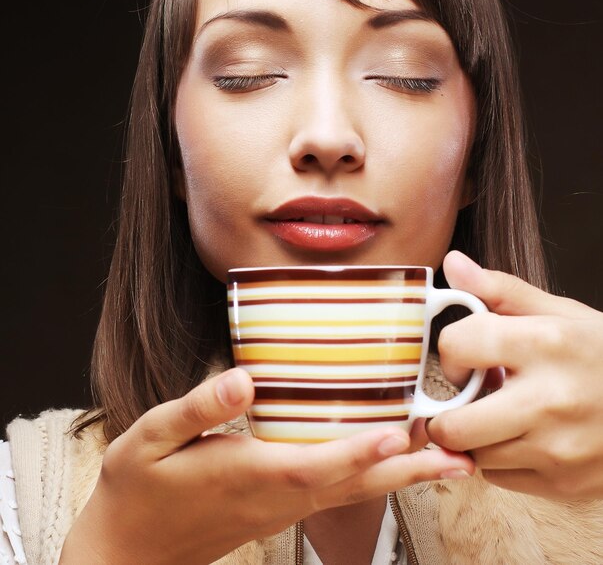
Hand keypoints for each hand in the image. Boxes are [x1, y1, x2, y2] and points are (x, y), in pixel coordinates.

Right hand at [60, 368, 472, 564]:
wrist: (132, 549)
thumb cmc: (139, 486)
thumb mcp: (151, 437)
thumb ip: (197, 408)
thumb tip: (241, 378)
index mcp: (248, 474)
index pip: (314, 464)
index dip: (359, 451)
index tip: (401, 434)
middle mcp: (277, 494)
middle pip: (352, 484)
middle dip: (407, 469)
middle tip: (460, 455)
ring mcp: (283, 506)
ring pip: (354, 492)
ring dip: (402, 476)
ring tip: (448, 461)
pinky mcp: (282, 506)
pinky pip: (339, 493)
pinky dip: (374, 478)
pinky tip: (393, 463)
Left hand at [427, 250, 602, 499]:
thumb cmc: (602, 353)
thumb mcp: (559, 312)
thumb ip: (499, 290)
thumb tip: (452, 263)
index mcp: (545, 344)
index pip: (456, 345)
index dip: (451, 350)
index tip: (466, 356)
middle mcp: (550, 400)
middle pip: (452, 426)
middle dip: (446, 412)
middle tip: (466, 397)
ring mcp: (559, 450)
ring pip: (473, 454)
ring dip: (477, 435)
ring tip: (504, 413)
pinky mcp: (566, 484)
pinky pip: (499, 478)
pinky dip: (502, 459)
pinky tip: (525, 436)